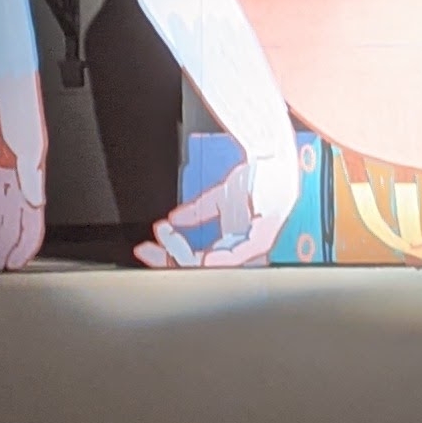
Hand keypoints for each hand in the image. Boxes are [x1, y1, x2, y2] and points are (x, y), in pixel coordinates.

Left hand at [0, 71, 46, 272]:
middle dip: (0, 247)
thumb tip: (37, 205)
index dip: (25, 245)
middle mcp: (13, 178)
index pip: (31, 220)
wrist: (2, 82)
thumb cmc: (21, 106)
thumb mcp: (31, 145)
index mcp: (31, 177)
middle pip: (7, 222)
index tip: (16, 264)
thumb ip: (32, 178)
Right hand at [135, 148, 297, 268]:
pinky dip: (221, 258)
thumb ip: (198, 212)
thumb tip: (172, 221)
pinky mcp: (266, 233)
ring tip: (167, 255)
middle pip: (204, 267)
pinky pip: (242, 254)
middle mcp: (244, 248)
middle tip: (147, 252)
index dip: (171, 258)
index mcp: (235, 243)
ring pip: (218, 265)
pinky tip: (204, 257)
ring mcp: (256, 243)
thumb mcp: (219, 197)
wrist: (274, 154)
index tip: (147, 249)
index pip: (199, 260)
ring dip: (188, 259)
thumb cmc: (257, 177)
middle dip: (171, 262)